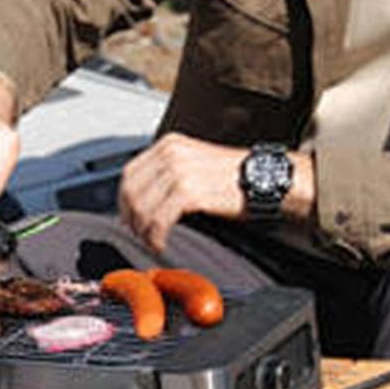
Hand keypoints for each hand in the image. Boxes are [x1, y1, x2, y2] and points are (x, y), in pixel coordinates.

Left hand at [117, 133, 246, 253]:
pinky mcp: (189, 192)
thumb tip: (146, 199)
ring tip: (153, 241)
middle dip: (132, 219)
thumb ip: (169, 173)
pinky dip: (156, 237)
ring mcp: (179, 172)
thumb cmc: (236, 176)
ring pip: (143, 208)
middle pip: (132, 191)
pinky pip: (160, 220)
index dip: (124, 200)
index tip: (129, 217)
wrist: (265, 179)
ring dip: (144, 231)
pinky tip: (162, 244)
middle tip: (140, 234)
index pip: (130, 173)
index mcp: (170, 145)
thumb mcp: (196, 163)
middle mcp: (171, 155)